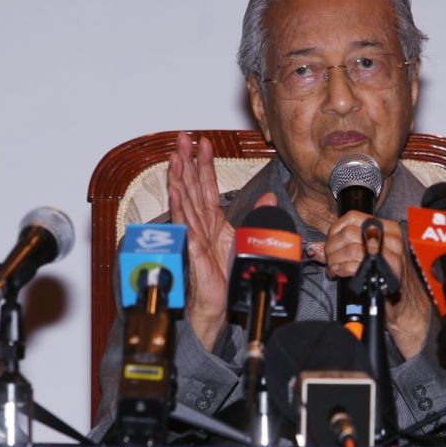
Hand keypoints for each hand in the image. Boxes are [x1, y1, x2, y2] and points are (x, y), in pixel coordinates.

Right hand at [167, 132, 275, 350]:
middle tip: (181, 139)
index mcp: (214, 223)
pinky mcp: (195, 251)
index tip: (203, 143)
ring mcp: (195, 238)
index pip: (207, 188)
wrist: (222, 307)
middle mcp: (202, 227)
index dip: (205, 165)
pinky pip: (186, 227)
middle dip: (187, 162)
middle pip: (192, 188)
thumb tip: (270, 199)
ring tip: (175, 157)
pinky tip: (176, 192)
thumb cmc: (229, 279)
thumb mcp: (251, 241)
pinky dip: (180, 209)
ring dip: (179, 179)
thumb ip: (258, 218)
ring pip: (185, 202)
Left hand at [307, 212, 430, 359]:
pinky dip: (341, 269)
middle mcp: (391, 238)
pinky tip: (340, 273)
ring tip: (333, 267)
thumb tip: (317, 247)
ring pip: (351, 248)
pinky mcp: (387, 270)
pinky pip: (355, 264)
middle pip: (349, 233)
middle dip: (332, 247)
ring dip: (335, 259)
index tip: (330, 241)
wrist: (405, 301)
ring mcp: (391, 254)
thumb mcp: (366, 255)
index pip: (353, 217)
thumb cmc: (386, 276)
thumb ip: (343, 247)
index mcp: (387, 228)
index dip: (335, 229)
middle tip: (328, 258)